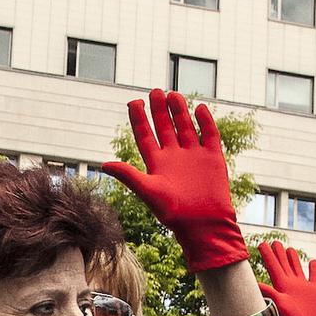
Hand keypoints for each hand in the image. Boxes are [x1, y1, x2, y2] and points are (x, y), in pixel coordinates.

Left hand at [100, 90, 247, 272]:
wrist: (203, 225)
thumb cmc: (174, 213)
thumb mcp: (148, 191)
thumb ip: (128, 176)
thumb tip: (104, 165)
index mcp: (156, 164)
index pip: (145, 135)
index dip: (139, 119)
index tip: (134, 101)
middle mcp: (174, 157)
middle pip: (164, 127)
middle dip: (159, 109)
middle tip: (154, 91)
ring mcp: (194, 156)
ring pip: (185, 127)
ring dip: (179, 111)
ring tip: (173, 94)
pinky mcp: (212, 158)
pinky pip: (209, 135)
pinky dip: (205, 121)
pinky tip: (199, 108)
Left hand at [256, 239, 315, 315]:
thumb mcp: (278, 304)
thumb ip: (267, 292)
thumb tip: (252, 284)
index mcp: (282, 286)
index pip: (273, 266)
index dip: (268, 255)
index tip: (262, 243)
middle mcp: (291, 285)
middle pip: (283, 265)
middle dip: (279, 253)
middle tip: (274, 241)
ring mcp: (303, 288)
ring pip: (297, 269)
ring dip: (293, 259)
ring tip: (289, 249)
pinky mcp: (315, 292)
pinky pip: (315, 277)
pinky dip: (314, 269)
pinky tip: (313, 261)